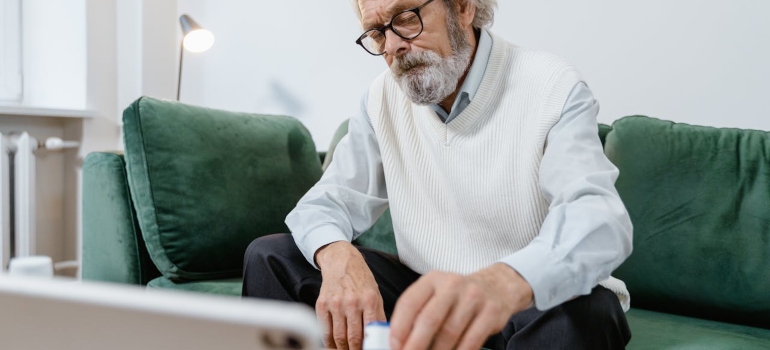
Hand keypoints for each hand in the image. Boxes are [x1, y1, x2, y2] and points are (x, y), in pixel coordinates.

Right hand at [315, 241, 386, 349]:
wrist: (341, 261)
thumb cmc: (360, 280)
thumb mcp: (375, 295)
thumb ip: (377, 317)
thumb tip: (379, 339)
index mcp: (370, 300)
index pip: (371, 332)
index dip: (370, 347)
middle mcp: (352, 302)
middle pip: (353, 338)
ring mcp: (336, 303)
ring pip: (339, 337)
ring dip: (343, 349)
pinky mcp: (322, 304)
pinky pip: (325, 331)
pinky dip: (329, 343)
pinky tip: (334, 347)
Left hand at [389, 263, 532, 349]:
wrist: (497, 287)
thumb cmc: (457, 297)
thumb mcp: (437, 295)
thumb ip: (418, 312)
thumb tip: (399, 341)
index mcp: (432, 279)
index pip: (409, 302)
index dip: (399, 328)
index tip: (394, 346)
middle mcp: (452, 284)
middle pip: (429, 319)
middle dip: (415, 344)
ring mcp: (473, 297)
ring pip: (450, 333)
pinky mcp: (491, 312)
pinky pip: (471, 340)